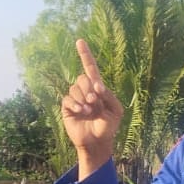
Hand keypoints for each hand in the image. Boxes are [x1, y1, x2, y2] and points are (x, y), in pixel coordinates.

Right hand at [60, 39, 122, 176]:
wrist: (97, 142)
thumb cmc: (108, 126)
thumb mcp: (116, 110)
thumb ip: (108, 95)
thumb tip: (97, 84)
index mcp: (98, 88)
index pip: (90, 68)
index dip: (85, 55)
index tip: (79, 41)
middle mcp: (85, 90)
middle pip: (82, 78)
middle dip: (89, 88)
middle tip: (95, 101)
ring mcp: (76, 99)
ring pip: (74, 88)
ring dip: (83, 99)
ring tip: (89, 111)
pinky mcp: (67, 108)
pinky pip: (67, 99)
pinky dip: (75, 104)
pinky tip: (80, 111)